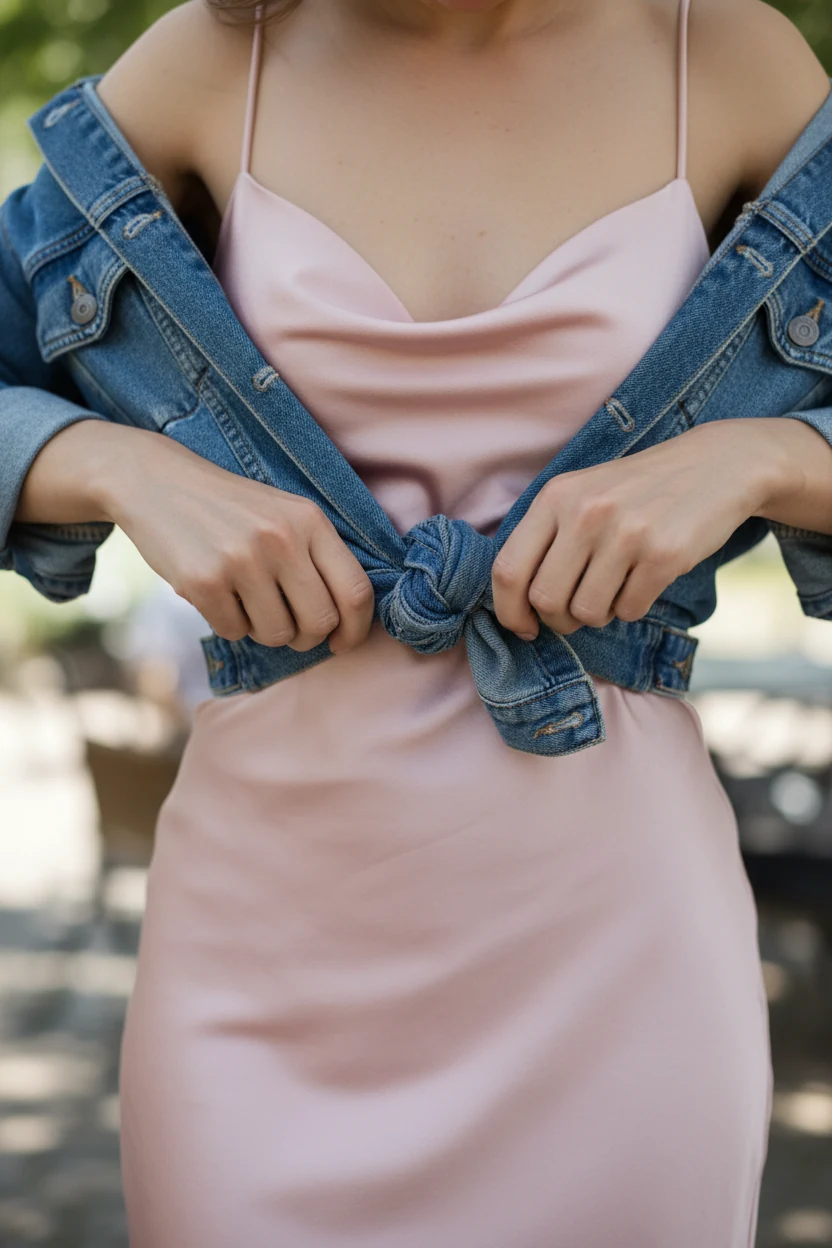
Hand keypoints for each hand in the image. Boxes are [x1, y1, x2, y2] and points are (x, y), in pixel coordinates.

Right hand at [99, 428, 374, 652]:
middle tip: (289, 627)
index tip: (342, 642)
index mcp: (310, 521)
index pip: (356, 591)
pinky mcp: (204, 581)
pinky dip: (228, 622)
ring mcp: (242, 560)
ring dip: (264, 630)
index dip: (355, 629)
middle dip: (306, 636)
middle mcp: (281, 539)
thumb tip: (347, 620)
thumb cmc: (231, 508)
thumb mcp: (285, 514)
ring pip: (277, 634)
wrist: (157, 482)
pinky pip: (234, 631)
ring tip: (247, 601)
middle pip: (319, 622)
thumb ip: (318, 556)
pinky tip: (217, 593)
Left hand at [491, 418, 788, 638]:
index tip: (523, 627)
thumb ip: (547, 536)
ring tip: (616, 586)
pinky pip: (629, 610)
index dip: (509, 610)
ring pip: (587, 612)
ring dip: (600, 613)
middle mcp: (585, 513)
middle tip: (577, 612)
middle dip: (558, 620)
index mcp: (555, 496)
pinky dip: (633, 606)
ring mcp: (625, 533)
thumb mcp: (583, 493)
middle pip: (545, 600)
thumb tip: (515, 603)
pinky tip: (645, 579)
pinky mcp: (663, 554)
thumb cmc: (639, 490)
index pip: (508, 570)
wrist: (718, 465)